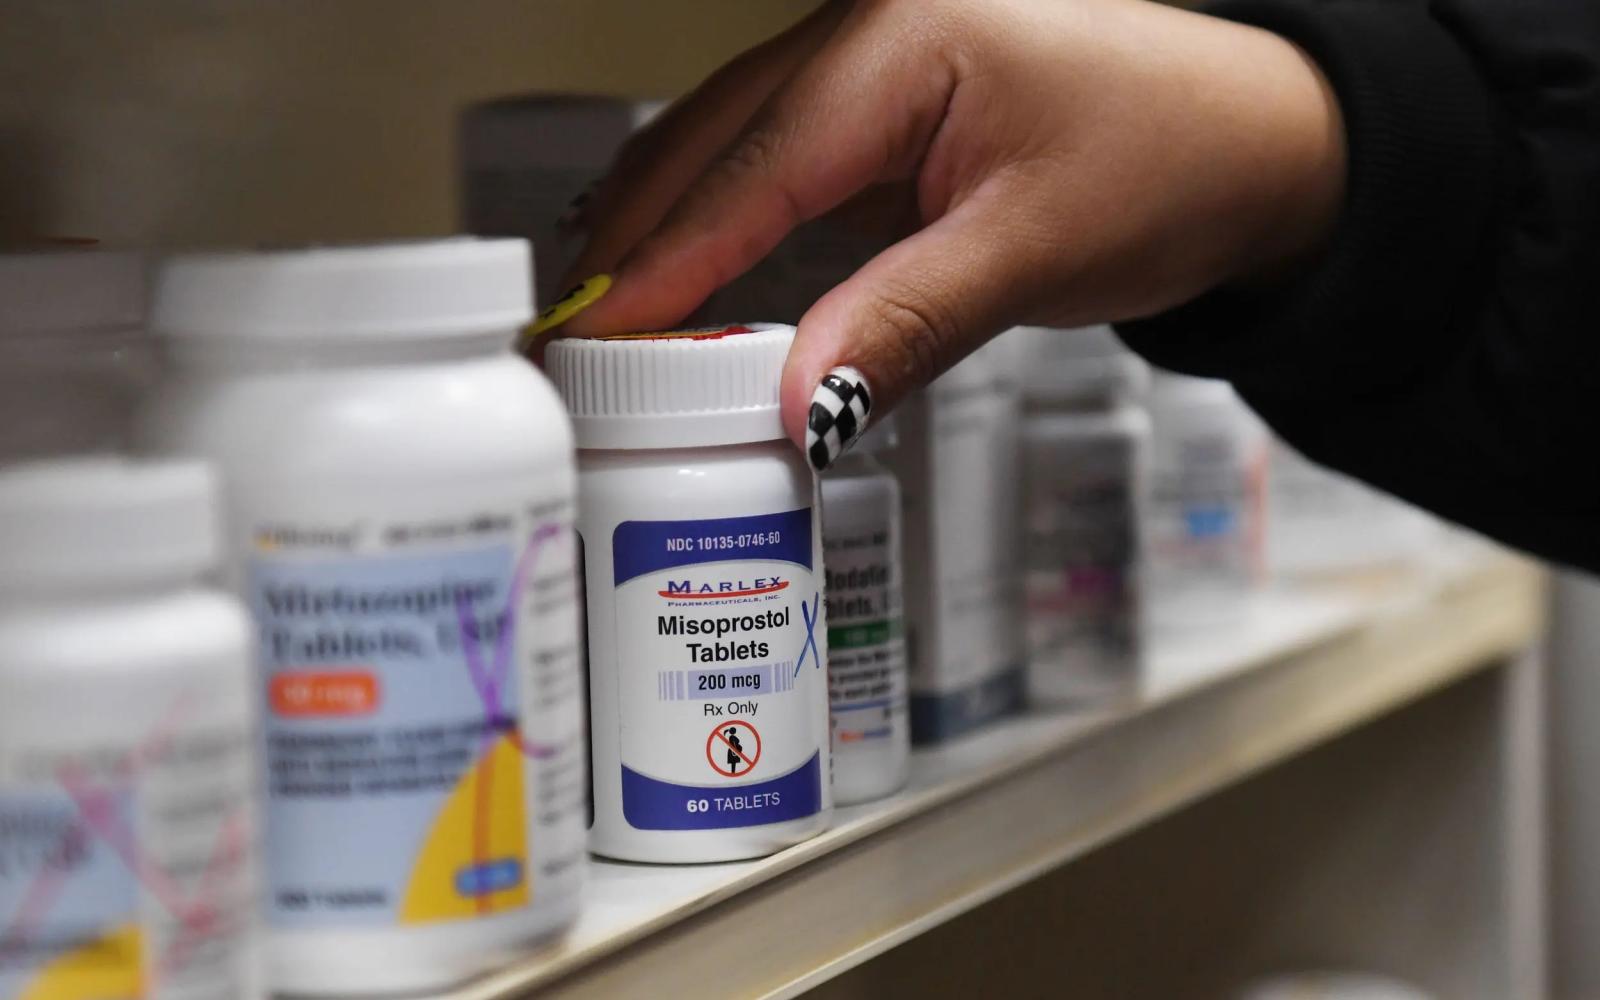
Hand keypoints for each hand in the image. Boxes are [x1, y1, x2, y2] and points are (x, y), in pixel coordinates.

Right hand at [551, 0, 1344, 468]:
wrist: (1253, 141)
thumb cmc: (1176, 157)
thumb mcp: (1037, 249)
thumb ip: (907, 321)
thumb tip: (802, 402)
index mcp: (902, 39)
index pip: (748, 164)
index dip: (662, 258)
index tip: (591, 333)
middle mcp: (869, 36)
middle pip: (709, 142)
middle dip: (633, 240)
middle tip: (569, 338)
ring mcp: (872, 69)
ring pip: (731, 150)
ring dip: (667, 231)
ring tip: (605, 315)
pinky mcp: (884, 113)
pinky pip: (778, 169)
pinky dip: (724, 227)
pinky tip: (688, 275)